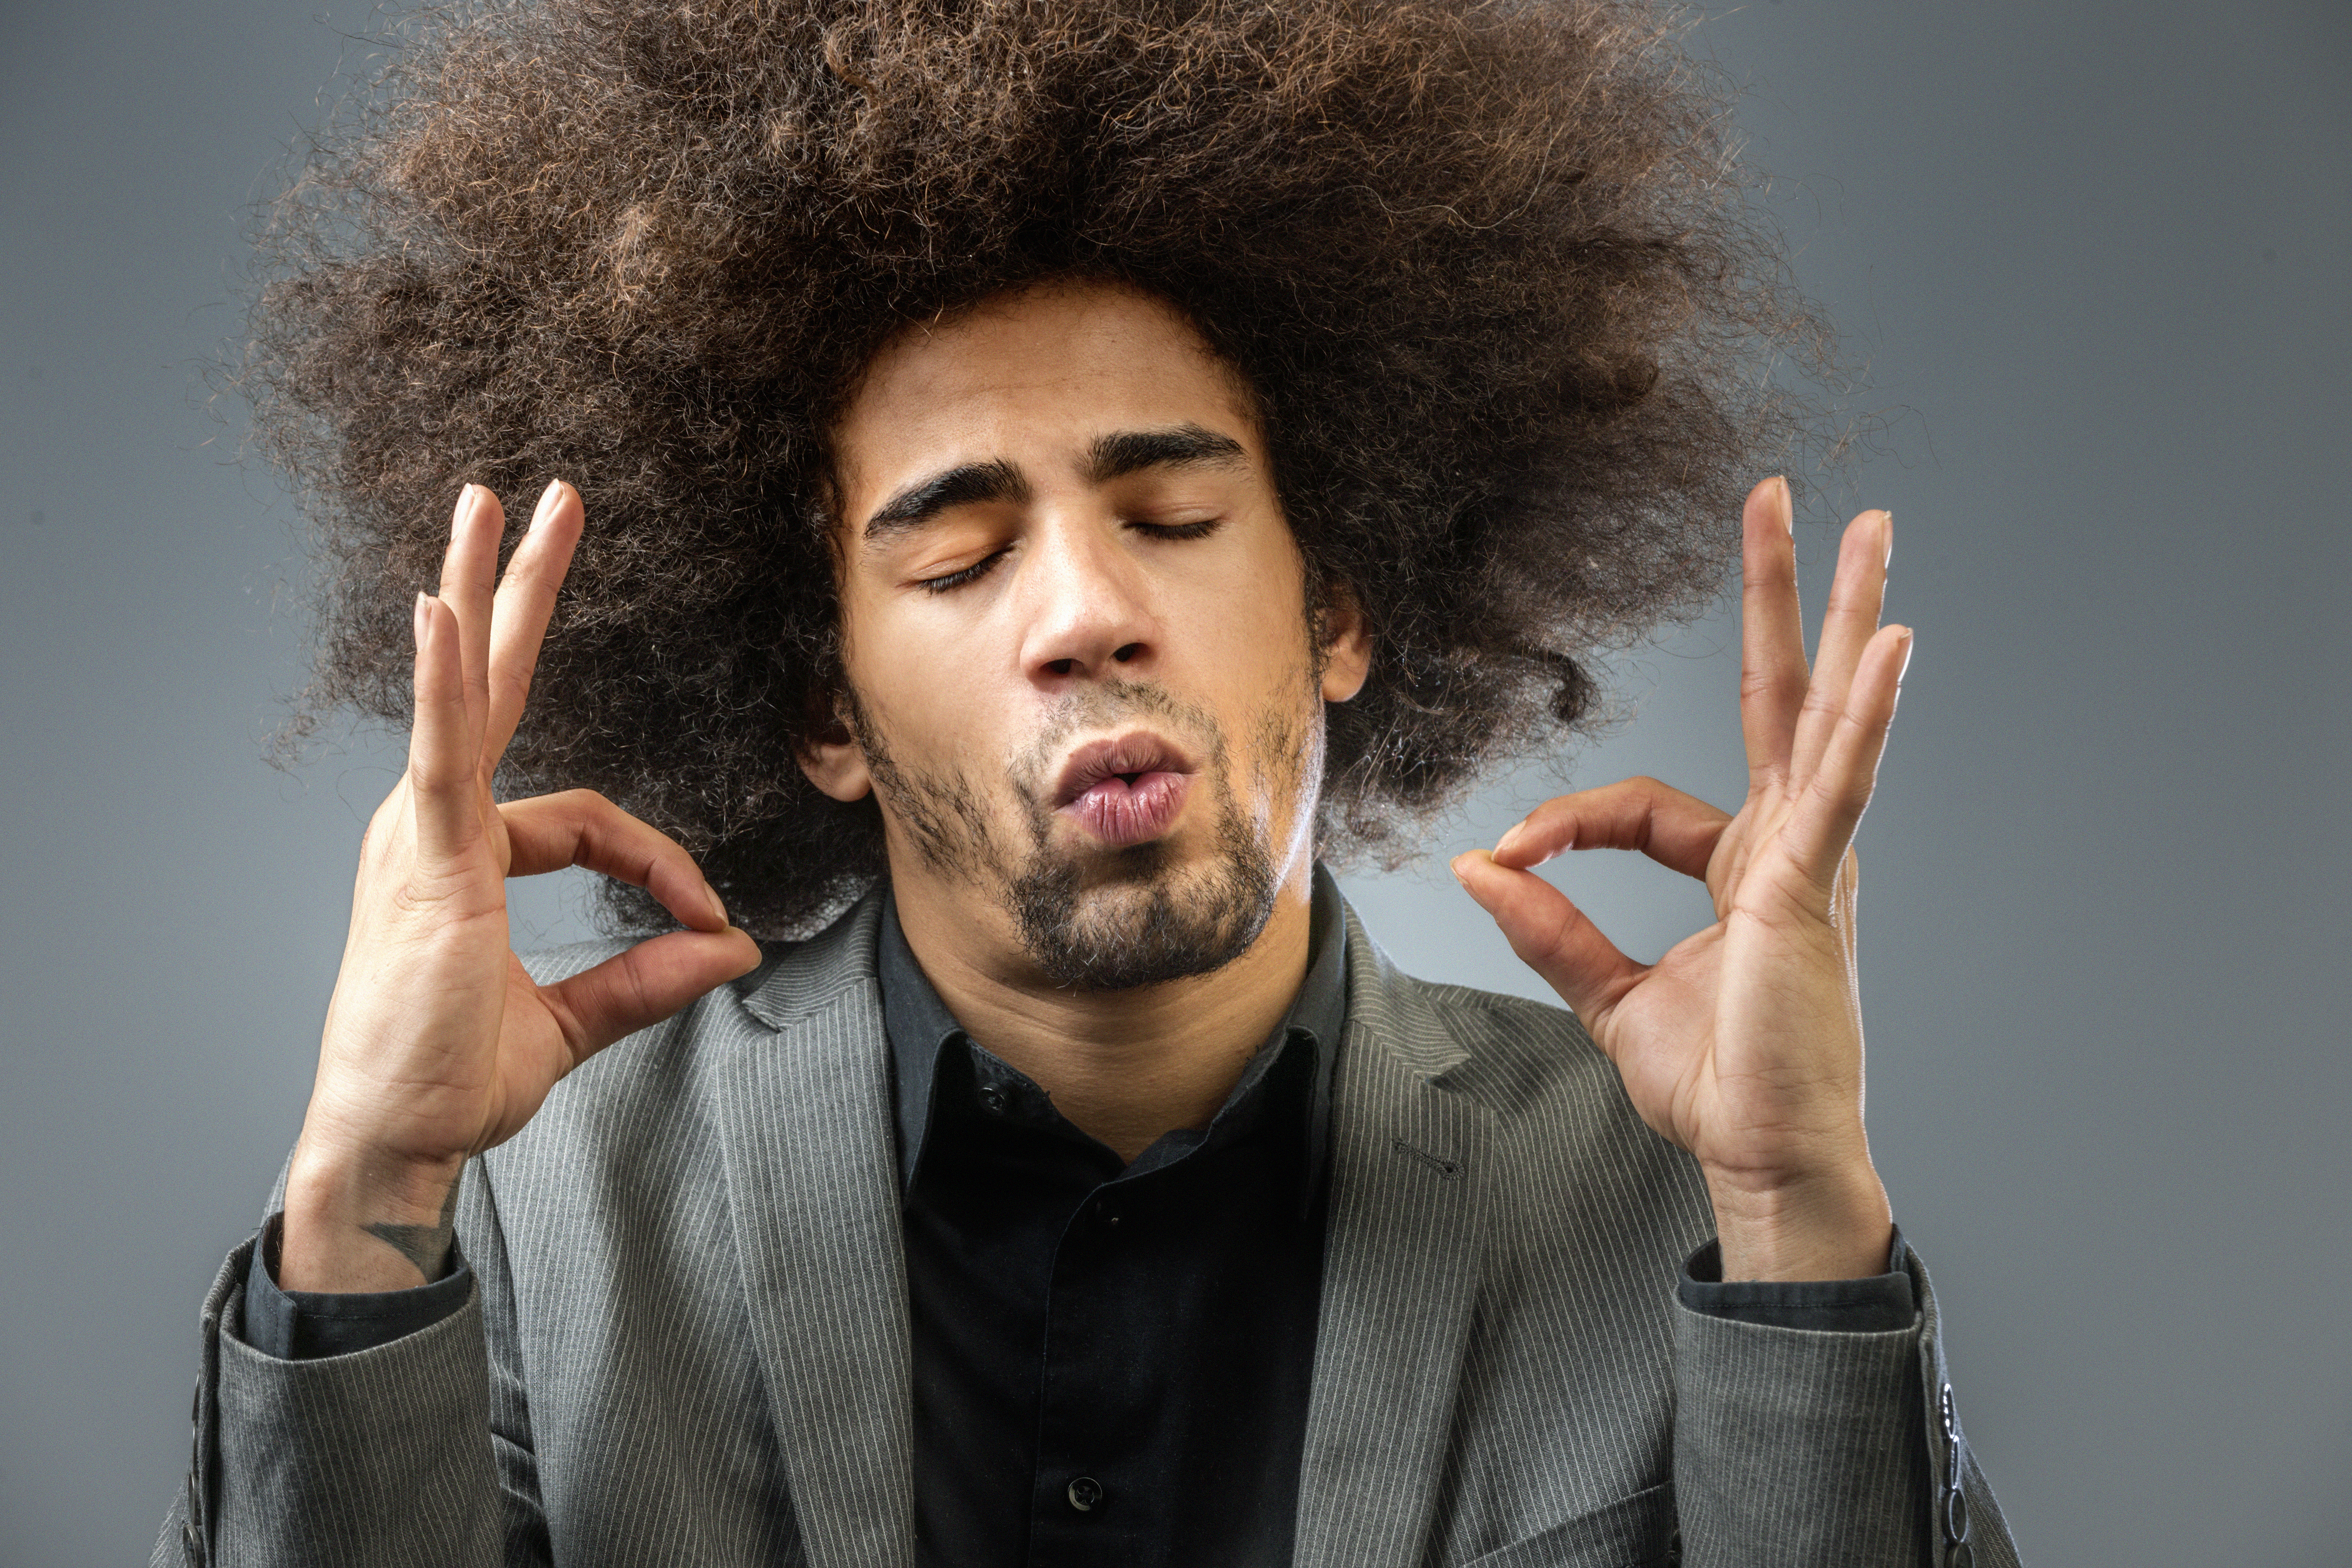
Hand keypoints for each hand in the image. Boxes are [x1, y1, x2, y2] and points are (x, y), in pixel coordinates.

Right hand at [281, 482, 761, 1291]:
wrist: (399, 1141)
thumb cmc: (455, 1082)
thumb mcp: (573, 1024)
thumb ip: (650, 975)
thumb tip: (733, 947)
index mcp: (464, 856)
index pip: (588, 821)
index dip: (662, 865)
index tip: (710, 923)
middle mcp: (435, 827)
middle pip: (493, 687)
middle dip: (518, 593)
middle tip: (539, 503)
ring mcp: (422, 835)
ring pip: (469, 693)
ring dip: (485, 593)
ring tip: (499, 504)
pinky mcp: (426, 858)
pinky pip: (443, 751)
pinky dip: (445, 682)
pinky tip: (444, 611)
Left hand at [1452, 477, 1909, 1279]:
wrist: (1761, 1154)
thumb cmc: (1714, 1084)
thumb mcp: (1608, 995)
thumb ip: (1548, 927)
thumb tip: (1479, 868)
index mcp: (1743, 864)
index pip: (1639, 805)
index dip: (1564, 822)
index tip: (1511, 859)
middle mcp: (1787, 844)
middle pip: (1780, 696)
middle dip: (1780, 598)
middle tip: (1783, 501)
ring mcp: (1812, 856)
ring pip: (1829, 711)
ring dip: (1846, 615)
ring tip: (1871, 528)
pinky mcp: (1818, 882)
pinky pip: (1844, 778)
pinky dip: (1868, 711)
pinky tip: (1890, 643)